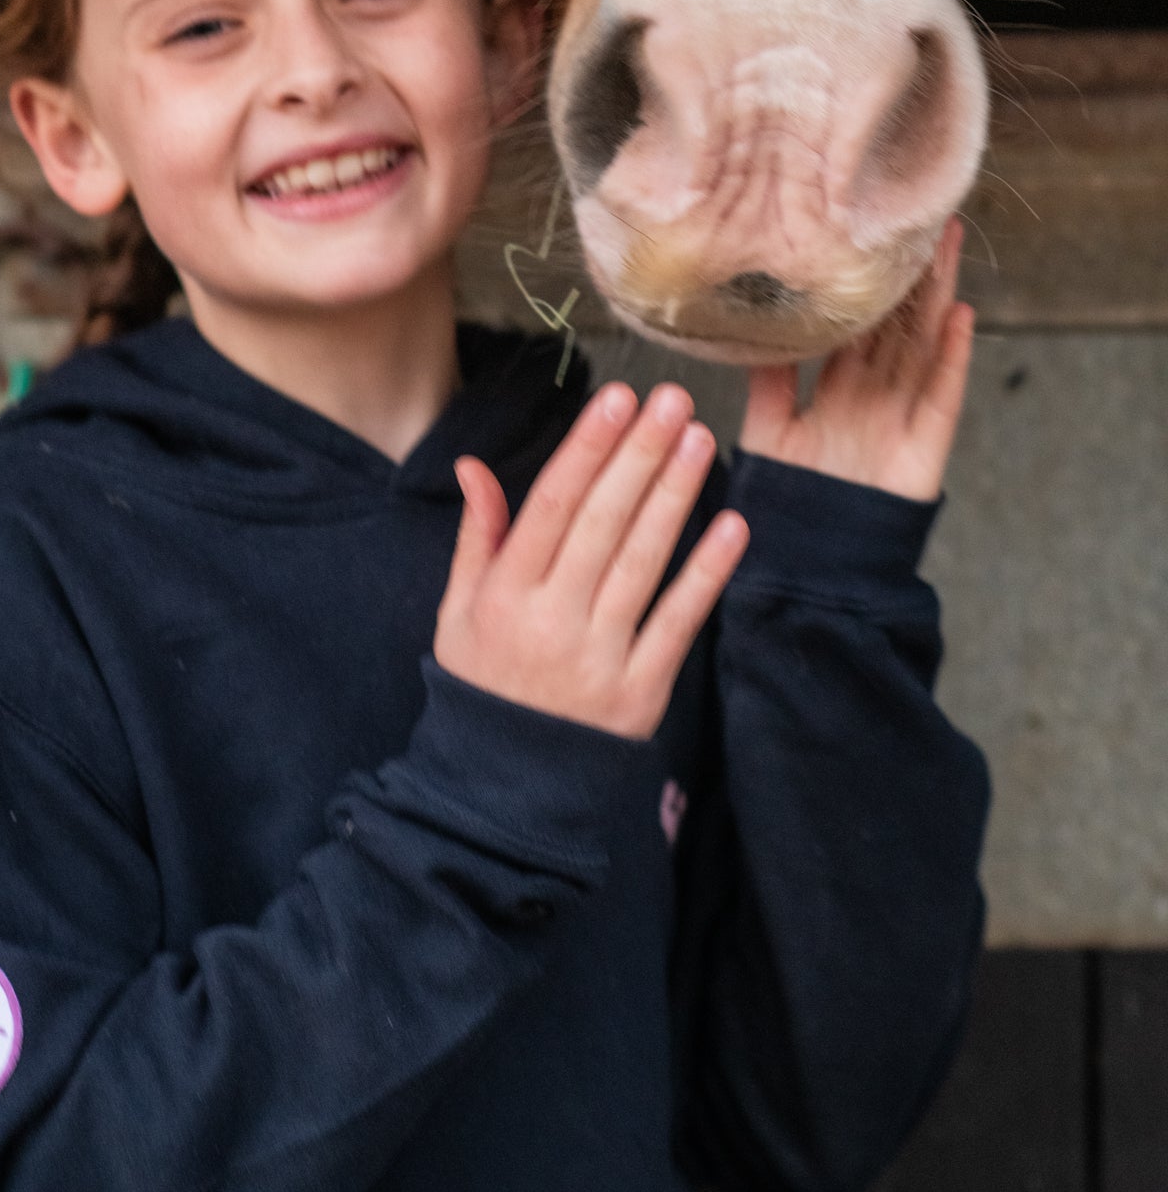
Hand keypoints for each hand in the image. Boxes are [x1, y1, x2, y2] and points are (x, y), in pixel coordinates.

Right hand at [434, 383, 748, 738]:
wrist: (504, 792)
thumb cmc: (483, 682)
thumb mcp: (458, 611)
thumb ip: (477, 535)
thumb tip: (474, 465)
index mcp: (506, 593)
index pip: (551, 504)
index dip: (586, 448)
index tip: (616, 398)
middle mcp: (552, 619)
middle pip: (603, 522)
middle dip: (639, 455)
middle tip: (672, 400)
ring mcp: (600, 656)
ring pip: (643, 561)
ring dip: (675, 496)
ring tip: (700, 441)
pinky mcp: (642, 692)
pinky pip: (679, 621)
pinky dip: (707, 574)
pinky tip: (733, 526)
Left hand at [739, 216, 974, 501]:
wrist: (808, 570)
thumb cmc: (784, 506)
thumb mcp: (766, 434)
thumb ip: (767, 383)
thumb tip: (749, 326)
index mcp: (835, 391)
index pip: (856, 326)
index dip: (866, 285)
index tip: (869, 236)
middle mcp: (871, 399)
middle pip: (897, 326)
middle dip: (910, 276)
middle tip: (920, 219)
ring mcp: (901, 420)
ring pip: (921, 346)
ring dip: (936, 296)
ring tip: (946, 244)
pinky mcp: (924, 447)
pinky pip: (940, 396)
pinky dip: (951, 358)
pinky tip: (961, 316)